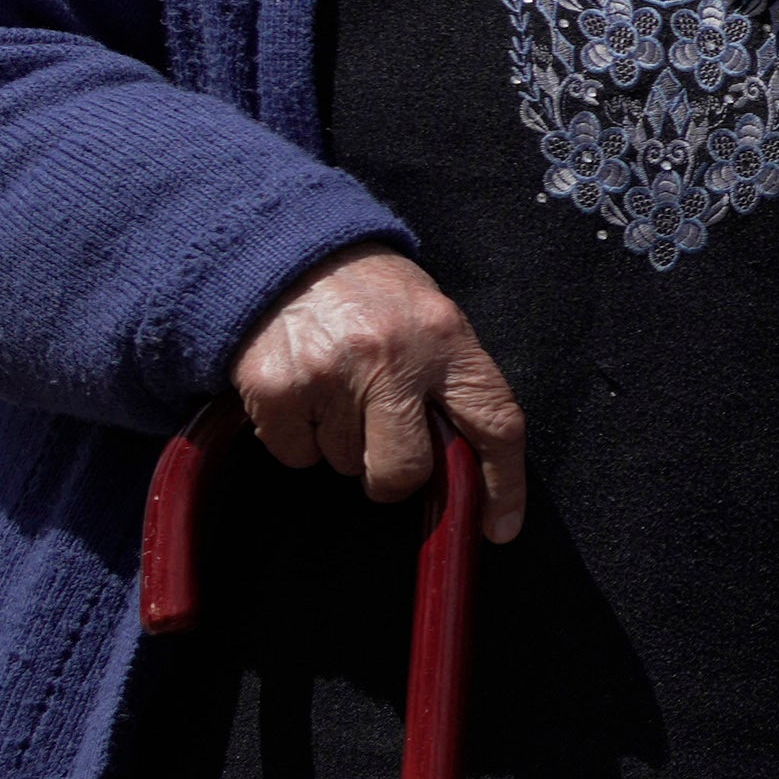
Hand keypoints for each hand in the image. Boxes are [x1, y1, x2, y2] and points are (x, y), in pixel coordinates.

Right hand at [232, 248, 530, 542]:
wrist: (290, 250)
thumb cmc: (372, 295)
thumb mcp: (430, 321)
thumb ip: (450, 384)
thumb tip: (467, 472)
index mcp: (445, 337)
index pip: (493, 423)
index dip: (502, 486)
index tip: (499, 529)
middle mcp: (392, 356)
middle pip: (406, 470)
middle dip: (394, 476)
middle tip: (381, 441)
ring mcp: (330, 373)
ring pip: (346, 466)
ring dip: (343, 444)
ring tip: (338, 389)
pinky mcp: (276, 389)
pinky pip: (297, 456)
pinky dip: (298, 438)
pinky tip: (303, 393)